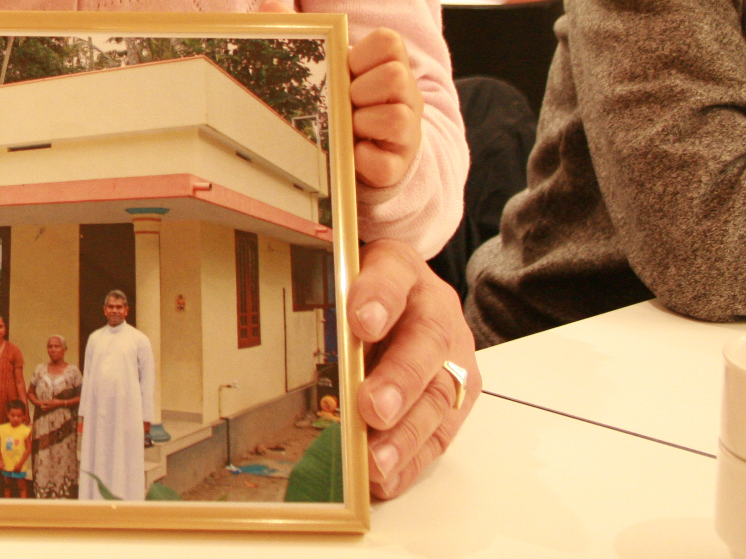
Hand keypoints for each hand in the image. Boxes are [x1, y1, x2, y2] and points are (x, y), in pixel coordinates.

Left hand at [256, 0, 421, 189]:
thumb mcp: (328, 69)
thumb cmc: (343, 101)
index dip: (364, 53)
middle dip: (363, 89)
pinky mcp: (396, 164)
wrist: (362, 151)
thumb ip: (306, 38)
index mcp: (388, 65)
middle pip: (397, 76)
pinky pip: (386, 162)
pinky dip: (363, 159)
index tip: (347, 67)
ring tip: (348, 127)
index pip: (390, 42)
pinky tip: (350, 154)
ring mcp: (405, 131)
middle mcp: (405, 95)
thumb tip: (270, 6)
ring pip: (399, 118)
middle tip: (346, 100)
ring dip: (364, 123)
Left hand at [349, 239, 477, 499]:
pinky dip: (412, 459)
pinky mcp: (458, 397)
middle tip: (372, 408)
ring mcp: (453, 356)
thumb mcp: (342, 274)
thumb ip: (327, 295)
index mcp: (401, 269)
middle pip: (426, 342)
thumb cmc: (362, 291)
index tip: (361, 322)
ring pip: (440, 395)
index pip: (392, 274)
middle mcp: (435, 310)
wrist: (403, 294)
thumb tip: (288, 325)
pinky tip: (386, 477)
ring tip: (376, 461)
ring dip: (407, 433)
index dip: (378, 298)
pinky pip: (440, 432)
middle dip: (400, 379)